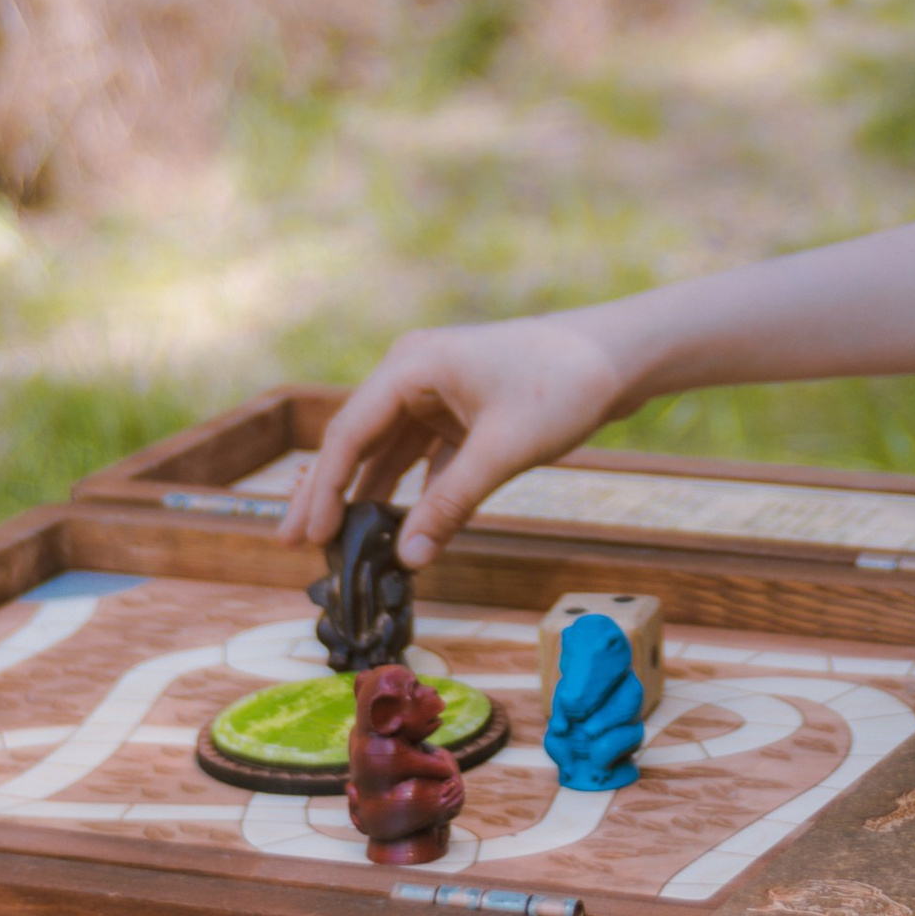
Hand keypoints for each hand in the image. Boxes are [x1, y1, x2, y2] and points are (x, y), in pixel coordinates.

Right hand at [276, 309, 631, 565]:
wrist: (621, 356)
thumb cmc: (564, 386)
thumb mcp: (501, 451)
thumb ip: (449, 504)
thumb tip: (407, 559)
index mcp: (412, 366)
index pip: (350, 432)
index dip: (325, 490)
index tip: (307, 537)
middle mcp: (415, 373)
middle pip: (358, 440)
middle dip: (328, 494)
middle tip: (293, 544)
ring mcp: (438, 392)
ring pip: (387, 450)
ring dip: (364, 495)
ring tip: (334, 544)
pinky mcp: (462, 411)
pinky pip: (421, 455)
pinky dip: (407, 490)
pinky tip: (393, 527)